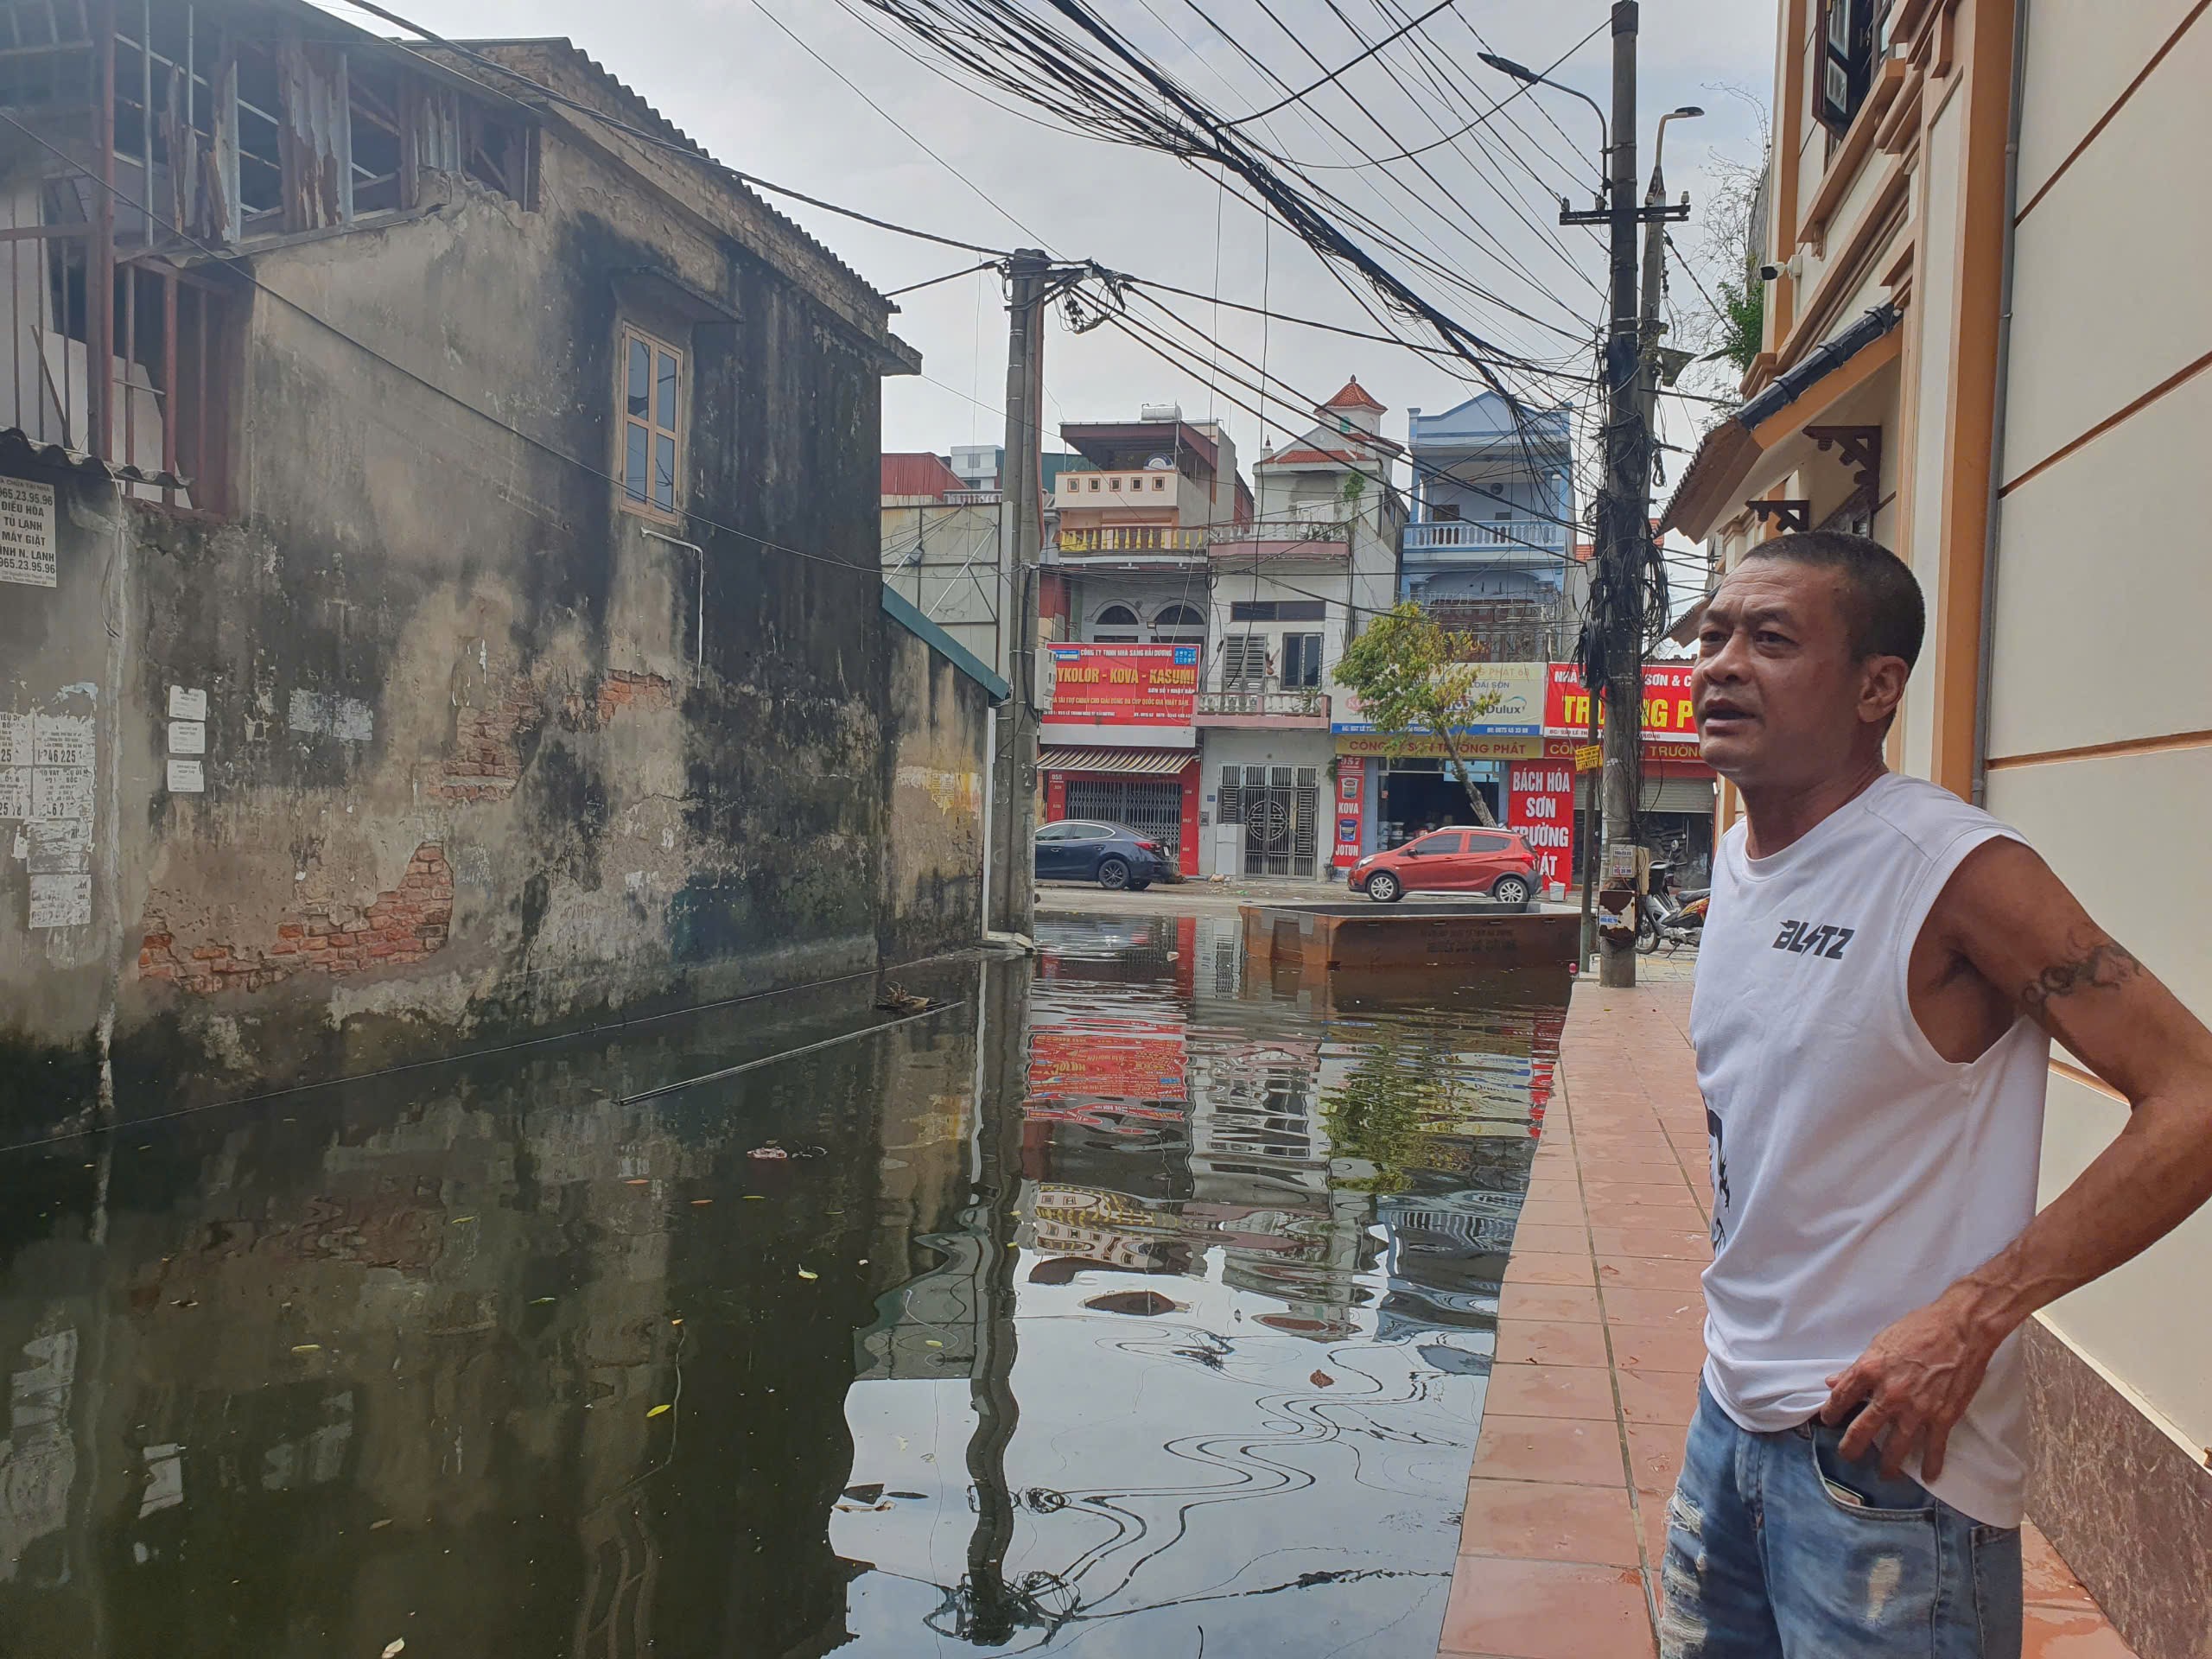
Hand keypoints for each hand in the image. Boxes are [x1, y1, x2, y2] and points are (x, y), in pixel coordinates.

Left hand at [1820, 1294, 2002, 1481]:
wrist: (1961, 1329)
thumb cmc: (1920, 1328)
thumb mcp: (1880, 1342)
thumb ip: (1857, 1367)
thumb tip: (1833, 1382)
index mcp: (1869, 1371)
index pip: (1840, 1399)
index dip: (1831, 1413)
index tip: (1828, 1421)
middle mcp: (1889, 1395)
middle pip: (1862, 1430)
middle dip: (1852, 1448)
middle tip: (1848, 1457)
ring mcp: (1916, 1410)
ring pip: (1896, 1448)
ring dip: (1888, 1465)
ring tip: (1884, 1474)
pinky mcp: (1943, 1417)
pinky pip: (1934, 1448)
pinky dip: (1931, 1465)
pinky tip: (1928, 1476)